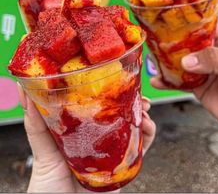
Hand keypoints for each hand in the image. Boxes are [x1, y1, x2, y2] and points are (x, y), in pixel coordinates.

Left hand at [18, 87, 155, 192]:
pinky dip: (148, 136)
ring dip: (142, 114)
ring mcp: (113, 151)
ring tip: (144, 108)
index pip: (100, 106)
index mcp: (83, 130)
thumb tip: (24, 92)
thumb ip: (35, 124)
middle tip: (138, 93)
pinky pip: (141, 149)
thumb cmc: (47, 184)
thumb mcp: (42, 150)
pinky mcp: (123, 166)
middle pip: (120, 114)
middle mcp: (100, 137)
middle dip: (132, 101)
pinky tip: (147, 126)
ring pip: (134, 127)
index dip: (110, 92)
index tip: (117, 79)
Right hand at [151, 24, 217, 130]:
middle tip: (158, 44)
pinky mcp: (199, 87)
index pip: (206, 29)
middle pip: (190, 47)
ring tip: (154, 61)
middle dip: (174, 46)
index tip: (175, 24)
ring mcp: (205, 72)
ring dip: (168, 64)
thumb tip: (188, 60)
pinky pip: (181, 83)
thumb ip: (213, 60)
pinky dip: (168, 83)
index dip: (191, 26)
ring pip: (183, 65)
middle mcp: (213, 56)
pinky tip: (159, 81)